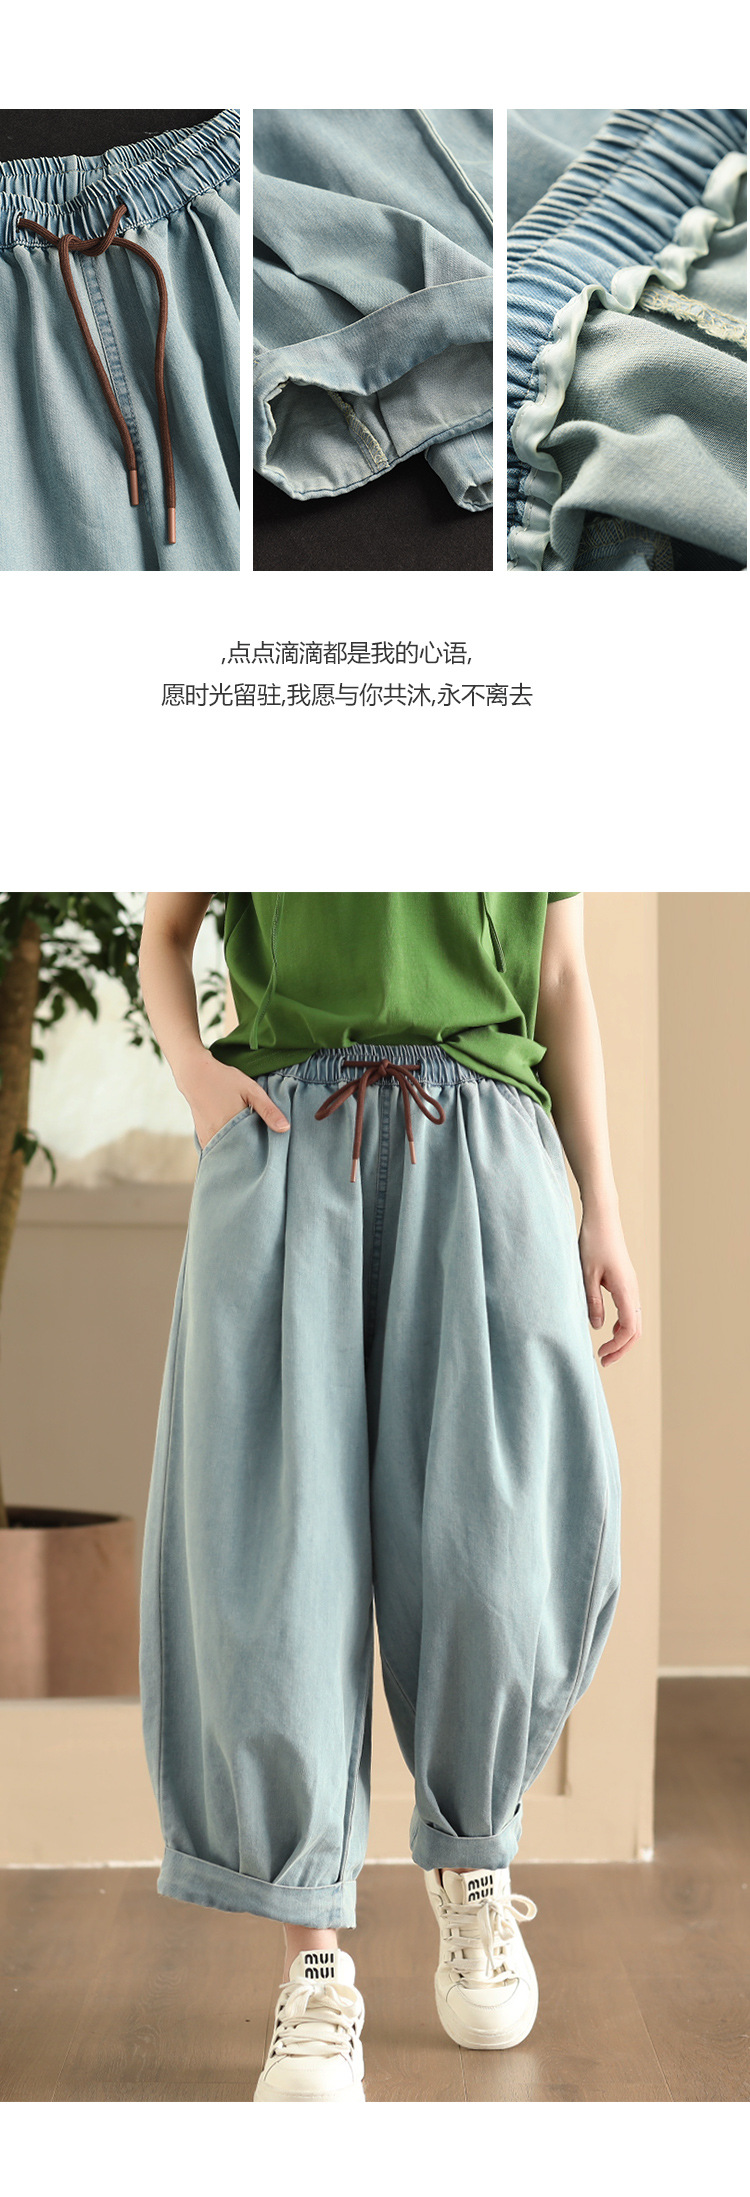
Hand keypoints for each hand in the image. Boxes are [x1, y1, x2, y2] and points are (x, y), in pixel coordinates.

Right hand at [183, 1053, 289, 1150]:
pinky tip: (234, 1142)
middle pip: (238, 1156)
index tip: (269, 1155)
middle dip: (249, 1156)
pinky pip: (217, 1149)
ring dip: (237, 1153)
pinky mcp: (202, 1137)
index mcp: (231, 1128)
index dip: (260, 1155)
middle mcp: (217, 1137)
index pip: (250, 1152)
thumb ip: (268, 1110)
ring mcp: (208, 1139)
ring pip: (227, 1153)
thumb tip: (285, 1128)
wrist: (194, 1074)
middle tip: (259, 1153)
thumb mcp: (251, 1090)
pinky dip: (226, 1148)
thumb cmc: (224, 1080)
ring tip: (247, 1148)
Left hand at [578, 1204, 641, 1365]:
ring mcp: (631, 1285)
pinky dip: (622, 1325)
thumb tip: (597, 1327)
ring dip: (622, 1338)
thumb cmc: (593, 1242)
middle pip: (636, 1329)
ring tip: (605, 1350)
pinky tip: (608, 1328)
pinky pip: (630, 1310)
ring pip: (635, 1320)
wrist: (602, 1218)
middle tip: (604, 1361)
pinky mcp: (626, 1281)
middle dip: (622, 1349)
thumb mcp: (586, 1274)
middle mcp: (633, 1290)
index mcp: (625, 1290)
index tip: (600, 1354)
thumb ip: (592, 1302)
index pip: (629, 1328)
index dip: (616, 1346)